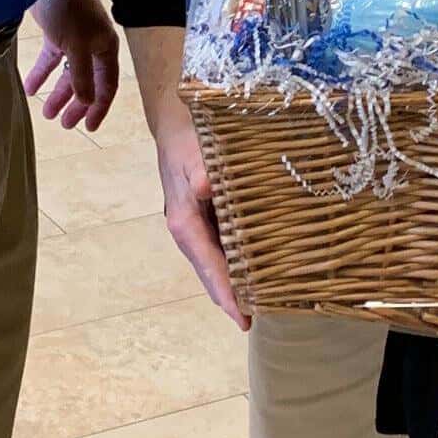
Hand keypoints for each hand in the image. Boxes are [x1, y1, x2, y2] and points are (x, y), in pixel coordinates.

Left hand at [25, 0, 120, 131]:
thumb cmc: (70, 7)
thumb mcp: (76, 46)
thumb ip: (81, 76)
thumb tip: (86, 101)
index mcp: (105, 48)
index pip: (107, 85)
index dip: (99, 107)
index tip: (88, 127)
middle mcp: (93, 45)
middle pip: (87, 82)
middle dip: (76, 104)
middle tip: (63, 124)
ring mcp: (74, 39)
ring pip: (68, 73)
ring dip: (59, 92)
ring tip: (46, 112)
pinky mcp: (56, 32)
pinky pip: (51, 60)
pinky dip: (41, 73)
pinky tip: (31, 87)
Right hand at [153, 96, 248, 329]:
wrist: (175, 119)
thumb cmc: (186, 137)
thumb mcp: (193, 151)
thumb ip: (201, 170)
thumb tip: (209, 188)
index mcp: (183, 222)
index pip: (208, 267)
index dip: (225, 294)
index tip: (242, 319)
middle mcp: (188, 229)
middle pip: (211, 272)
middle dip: (231, 296)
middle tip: (258, 318)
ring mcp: (195, 223)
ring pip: (216, 261)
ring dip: (234, 280)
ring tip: (262, 300)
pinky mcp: (205, 214)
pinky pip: (221, 244)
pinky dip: (236, 258)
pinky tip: (256, 262)